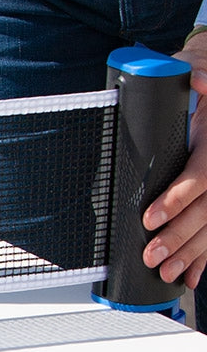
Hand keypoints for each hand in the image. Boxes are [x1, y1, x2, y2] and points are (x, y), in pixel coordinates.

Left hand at [142, 38, 206, 288]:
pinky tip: (190, 275)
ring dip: (191, 253)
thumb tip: (199, 80)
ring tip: (166, 272)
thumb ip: (200, 77)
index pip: (201, 176)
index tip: (150, 217)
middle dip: (179, 236)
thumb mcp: (203, 75)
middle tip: (151, 256)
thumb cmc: (203, 89)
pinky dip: (204, 257)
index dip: (177, 199)